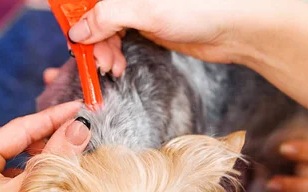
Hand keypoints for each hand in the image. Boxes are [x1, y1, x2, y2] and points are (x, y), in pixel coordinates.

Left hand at [0, 102, 90, 191]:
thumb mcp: (31, 191)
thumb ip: (56, 156)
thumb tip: (79, 126)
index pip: (18, 128)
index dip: (52, 117)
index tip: (79, 107)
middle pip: (7, 141)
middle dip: (38, 135)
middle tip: (66, 134)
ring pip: (7, 163)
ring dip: (32, 158)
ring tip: (56, 159)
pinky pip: (5, 183)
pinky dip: (25, 179)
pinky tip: (41, 187)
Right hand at [66, 0, 262, 65]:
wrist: (232, 29)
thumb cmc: (198, 10)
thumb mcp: (147, 12)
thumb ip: (108, 17)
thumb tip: (77, 31)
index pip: (89, 2)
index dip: (78, 20)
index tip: (74, 41)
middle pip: (96, 18)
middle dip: (94, 43)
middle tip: (101, 63)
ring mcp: (138, 11)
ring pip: (106, 32)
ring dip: (104, 53)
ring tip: (113, 68)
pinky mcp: (146, 27)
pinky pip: (119, 41)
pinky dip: (115, 55)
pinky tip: (118, 67)